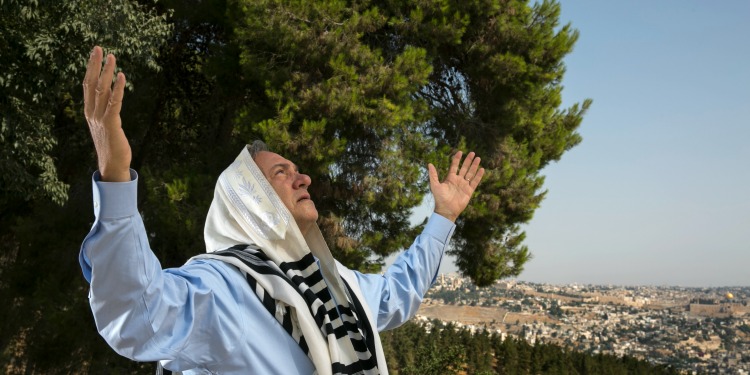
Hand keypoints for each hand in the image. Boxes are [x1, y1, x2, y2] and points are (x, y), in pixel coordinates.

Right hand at [83, 46, 131, 181]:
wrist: (112, 164)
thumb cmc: (111, 144)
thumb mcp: (106, 123)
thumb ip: (106, 109)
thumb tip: (111, 93)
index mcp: (89, 111)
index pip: (87, 85)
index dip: (90, 68)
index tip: (94, 53)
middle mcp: (92, 113)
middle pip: (91, 84)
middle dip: (95, 65)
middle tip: (99, 48)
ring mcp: (100, 118)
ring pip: (102, 90)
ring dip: (107, 72)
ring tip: (112, 57)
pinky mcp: (111, 124)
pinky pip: (114, 102)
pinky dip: (118, 88)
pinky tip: (122, 76)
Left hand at [428, 151, 484, 221]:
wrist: (446, 210)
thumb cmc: (440, 198)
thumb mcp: (435, 185)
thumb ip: (433, 175)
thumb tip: (429, 164)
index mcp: (450, 178)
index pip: (454, 166)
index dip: (457, 159)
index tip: (460, 152)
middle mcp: (458, 180)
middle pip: (464, 168)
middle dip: (468, 160)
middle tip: (472, 152)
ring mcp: (464, 185)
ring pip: (470, 173)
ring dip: (474, 166)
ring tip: (478, 158)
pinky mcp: (469, 191)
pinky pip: (475, 182)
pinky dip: (478, 176)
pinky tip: (482, 169)